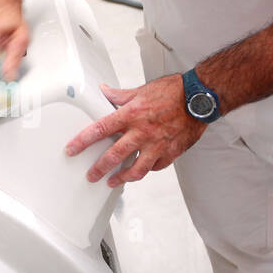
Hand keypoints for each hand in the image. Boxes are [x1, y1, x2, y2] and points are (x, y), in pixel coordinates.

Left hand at [65, 77, 207, 187]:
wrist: (200, 98)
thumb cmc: (174, 92)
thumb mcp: (142, 90)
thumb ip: (120, 95)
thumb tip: (105, 91)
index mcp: (132, 115)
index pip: (100, 129)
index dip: (83, 141)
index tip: (72, 149)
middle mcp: (142, 132)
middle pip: (114, 155)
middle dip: (99, 168)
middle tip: (91, 175)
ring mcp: (157, 145)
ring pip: (136, 169)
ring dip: (122, 177)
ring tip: (112, 182)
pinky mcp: (171, 152)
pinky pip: (155, 166)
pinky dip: (147, 169)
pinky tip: (141, 170)